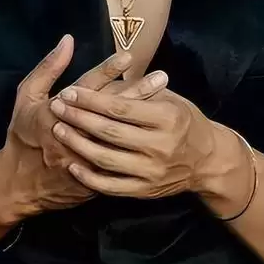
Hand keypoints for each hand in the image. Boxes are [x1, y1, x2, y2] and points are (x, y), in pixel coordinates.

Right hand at [0, 35, 167, 213]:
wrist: (19, 185)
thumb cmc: (24, 134)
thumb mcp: (26, 98)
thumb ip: (48, 68)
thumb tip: (68, 40)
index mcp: (55, 111)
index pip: (86, 88)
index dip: (107, 71)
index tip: (128, 57)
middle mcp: (73, 134)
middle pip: (109, 110)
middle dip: (137, 92)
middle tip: (161, 77)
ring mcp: (85, 157)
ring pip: (119, 134)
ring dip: (143, 117)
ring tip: (168, 100)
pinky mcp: (94, 176)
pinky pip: (120, 160)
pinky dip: (138, 145)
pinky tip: (157, 133)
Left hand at [49, 85, 216, 198]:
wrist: (207, 161)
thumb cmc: (183, 121)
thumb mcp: (169, 99)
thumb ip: (141, 90)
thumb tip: (109, 73)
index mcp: (166, 118)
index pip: (120, 108)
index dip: (91, 100)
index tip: (70, 91)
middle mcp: (160, 145)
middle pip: (109, 132)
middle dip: (79, 118)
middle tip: (56, 107)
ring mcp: (152, 171)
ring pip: (106, 159)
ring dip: (78, 144)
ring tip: (59, 130)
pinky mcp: (145, 190)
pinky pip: (112, 186)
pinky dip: (90, 177)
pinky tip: (73, 165)